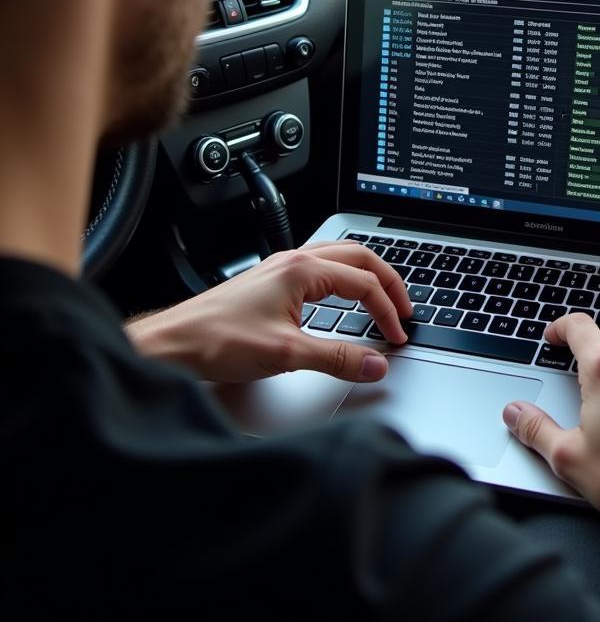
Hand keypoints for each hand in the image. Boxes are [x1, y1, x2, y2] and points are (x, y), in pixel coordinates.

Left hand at [125, 242, 410, 383]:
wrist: (172, 344)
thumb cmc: (216, 341)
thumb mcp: (286, 354)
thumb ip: (337, 358)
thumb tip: (374, 364)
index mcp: (302, 269)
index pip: (364, 283)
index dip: (388, 310)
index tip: (396, 336)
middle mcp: (293, 261)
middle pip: (359, 257)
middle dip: (387, 282)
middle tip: (404, 308)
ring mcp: (281, 268)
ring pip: (340, 257)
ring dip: (366, 275)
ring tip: (381, 297)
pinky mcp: (271, 281)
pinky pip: (321, 268)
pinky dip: (343, 280)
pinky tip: (341, 299)